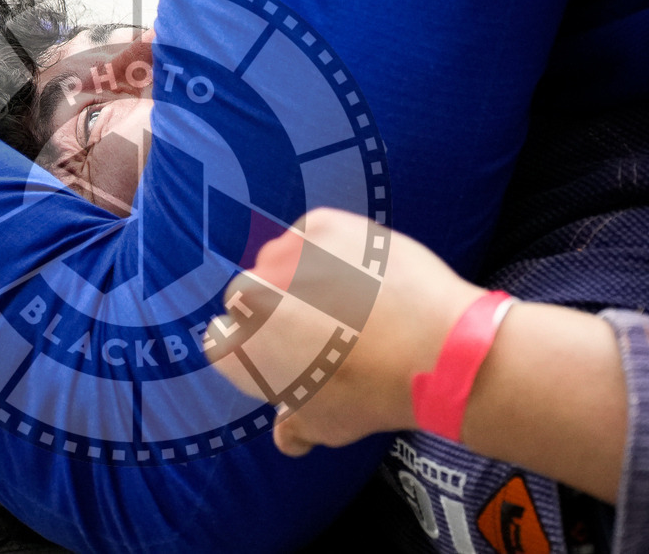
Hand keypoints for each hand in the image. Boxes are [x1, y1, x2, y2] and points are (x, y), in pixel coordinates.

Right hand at [207, 207, 483, 454]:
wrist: (436, 349)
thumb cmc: (374, 393)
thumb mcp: (327, 426)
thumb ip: (294, 426)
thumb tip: (287, 432)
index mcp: (239, 348)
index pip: (222, 340)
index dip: (254, 346)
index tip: (284, 350)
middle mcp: (248, 297)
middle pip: (247, 297)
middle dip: (274, 307)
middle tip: (320, 325)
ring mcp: (284, 256)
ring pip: (278, 262)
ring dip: (299, 275)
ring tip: (346, 297)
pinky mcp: (319, 226)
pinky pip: (310, 234)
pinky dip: (327, 248)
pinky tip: (358, 272)